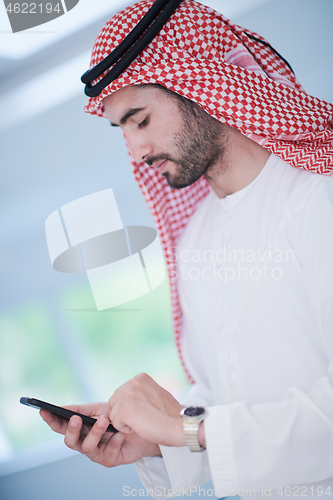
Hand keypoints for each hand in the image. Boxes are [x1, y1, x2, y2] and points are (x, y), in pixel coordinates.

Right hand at [40, 402, 159, 466]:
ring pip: (87, 447)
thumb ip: (82, 410)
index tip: (43, 410)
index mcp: (79, 430)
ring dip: (95, 432)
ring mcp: (96, 453)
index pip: (60, 426)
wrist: (140, 428)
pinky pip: (109, 450)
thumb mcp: (99, 409)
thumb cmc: (117, 418)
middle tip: (76, 418)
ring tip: (104, 420)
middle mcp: (84, 443)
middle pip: (70, 441)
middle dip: (71, 430)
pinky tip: (120, 431)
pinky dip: (115, 439)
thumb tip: (62, 408)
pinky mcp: (110, 459)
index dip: (50, 420)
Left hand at [108, 373, 185, 446]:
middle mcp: (133, 382)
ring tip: (144, 421)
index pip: (121, 394)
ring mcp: (129, 394)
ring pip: (113, 413)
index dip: (130, 407)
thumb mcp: (153, 394)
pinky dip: (126, 429)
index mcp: (140, 377)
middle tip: (144, 417)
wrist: (181, 425)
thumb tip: (123, 400)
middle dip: (124, 414)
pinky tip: (141, 426)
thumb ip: (139, 393)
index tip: (147, 410)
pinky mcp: (125, 408)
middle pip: (114, 403)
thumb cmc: (169, 415)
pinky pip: (115, 423)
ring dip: (125, 422)